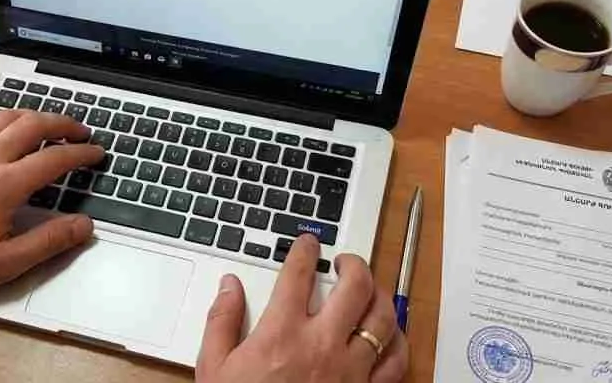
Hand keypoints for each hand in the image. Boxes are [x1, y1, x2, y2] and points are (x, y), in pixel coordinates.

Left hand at [0, 110, 103, 298]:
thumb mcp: (5, 263)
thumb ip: (49, 242)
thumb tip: (83, 226)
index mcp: (3, 186)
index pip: (54, 158)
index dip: (81, 153)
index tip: (96, 153)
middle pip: (32, 125)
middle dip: (63, 123)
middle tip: (81, 131)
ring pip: (4, 117)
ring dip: (33, 115)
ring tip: (49, 124)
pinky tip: (4, 127)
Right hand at [196, 235, 408, 382]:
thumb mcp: (214, 368)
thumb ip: (221, 322)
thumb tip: (229, 286)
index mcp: (281, 334)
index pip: (299, 274)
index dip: (305, 249)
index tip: (308, 242)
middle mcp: (321, 346)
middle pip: (354, 286)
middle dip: (353, 263)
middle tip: (344, 261)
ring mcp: (350, 371)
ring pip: (383, 318)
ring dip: (378, 295)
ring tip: (368, 289)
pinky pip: (397, 361)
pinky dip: (398, 341)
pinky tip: (389, 333)